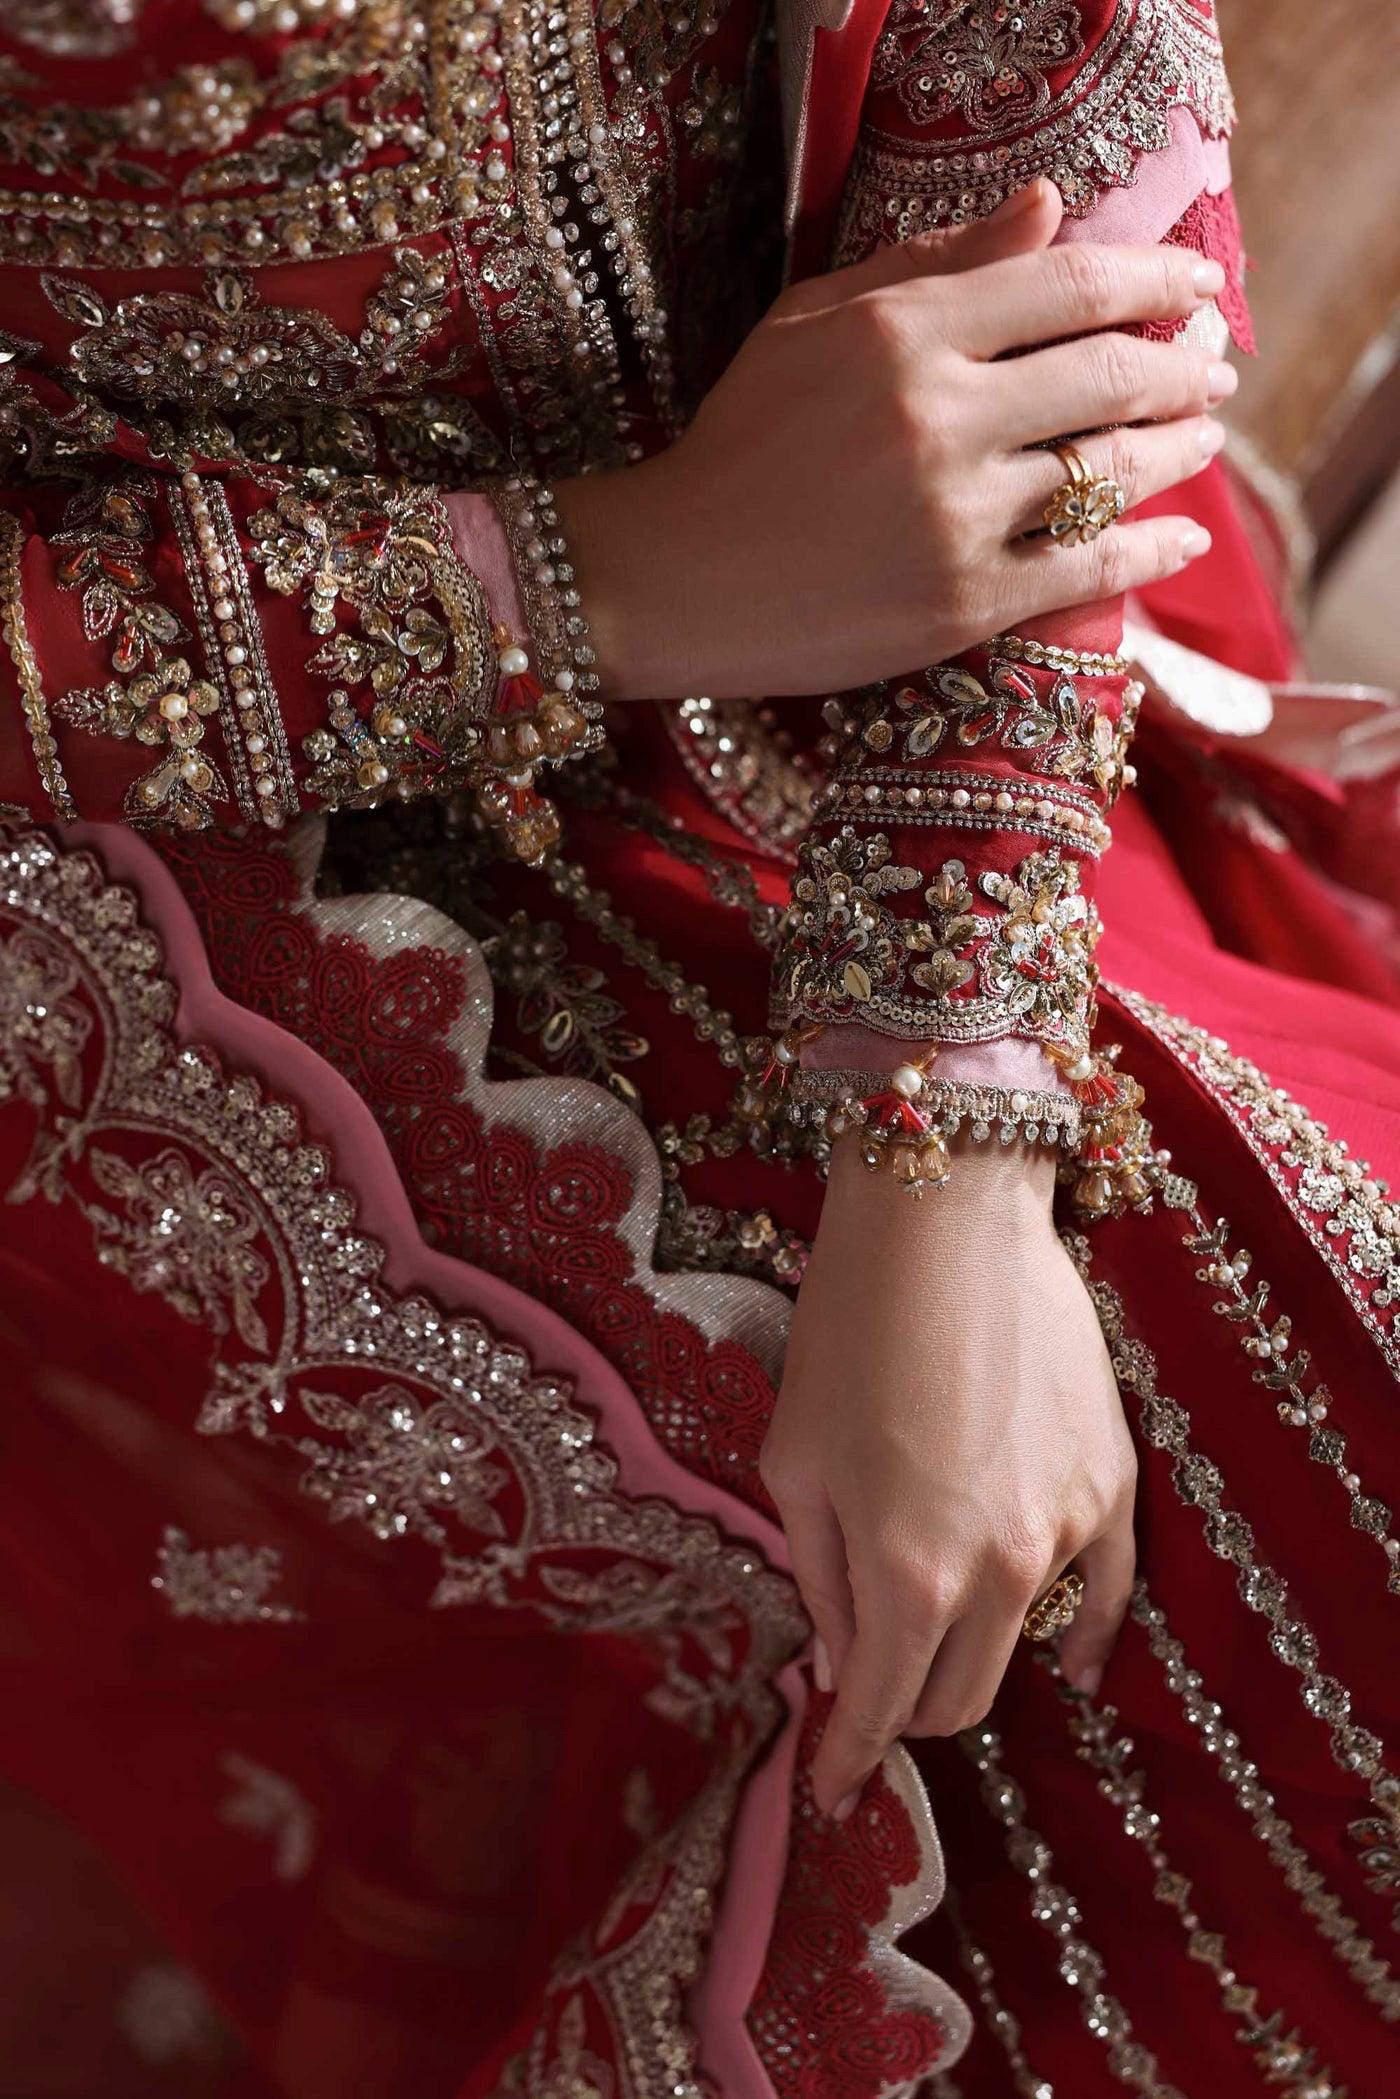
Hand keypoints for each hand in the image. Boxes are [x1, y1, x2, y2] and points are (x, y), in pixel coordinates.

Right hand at [555, 179, 1233, 701]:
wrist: (673, 579)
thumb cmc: (739, 444)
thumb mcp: (814, 325)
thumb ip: (934, 264)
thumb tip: (1049, 208)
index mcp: (902, 333)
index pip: (1067, 284)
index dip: (1153, 278)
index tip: (1198, 284)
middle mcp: (938, 417)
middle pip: (1110, 376)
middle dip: (1182, 369)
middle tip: (1213, 370)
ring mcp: (954, 517)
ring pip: (1110, 472)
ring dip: (1179, 452)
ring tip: (1203, 439)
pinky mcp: (960, 605)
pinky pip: (1088, 571)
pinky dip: (1151, 550)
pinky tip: (1185, 535)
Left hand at [759, 1138, 1136, 1819]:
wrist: (949, 1222)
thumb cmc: (848, 1333)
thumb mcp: (796, 1464)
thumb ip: (819, 1580)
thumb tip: (836, 1665)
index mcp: (905, 1574)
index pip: (878, 1709)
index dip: (848, 1761)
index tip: (829, 1795)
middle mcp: (999, 1572)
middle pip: (958, 1700)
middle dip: (903, 1714)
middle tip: (867, 1699)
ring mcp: (1070, 1532)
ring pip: (1019, 1642)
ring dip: (969, 1649)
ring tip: (927, 1617)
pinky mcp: (1114, 1486)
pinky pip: (1108, 1593)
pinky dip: (1087, 1641)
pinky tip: (1079, 1671)